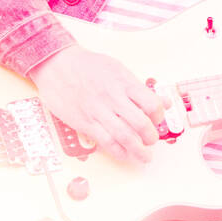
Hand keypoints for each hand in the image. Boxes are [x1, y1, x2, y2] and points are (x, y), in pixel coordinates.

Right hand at [29, 44, 164, 163]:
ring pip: (125, 137)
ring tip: (145, 156)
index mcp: (124, 82)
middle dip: (151, 137)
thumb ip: (140, 87)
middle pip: (140, 124)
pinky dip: (119, 152)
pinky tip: (125, 155)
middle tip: (152, 140)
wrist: (57, 65)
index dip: (158, 116)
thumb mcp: (118, 69)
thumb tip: (164, 102)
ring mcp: (98, 112)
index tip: (157, 120)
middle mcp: (113, 98)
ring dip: (139, 150)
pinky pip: (106, 142)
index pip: (151, 104)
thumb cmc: (88, 65)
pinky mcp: (85, 123)